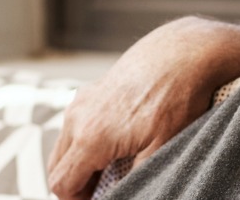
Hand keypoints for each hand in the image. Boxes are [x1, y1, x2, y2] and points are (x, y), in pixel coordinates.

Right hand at [46, 17, 239, 199]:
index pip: (61, 184)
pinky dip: (85, 143)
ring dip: (79, 164)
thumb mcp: (162, 149)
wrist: (182, 53)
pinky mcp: (90, 92)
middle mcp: (78, 117)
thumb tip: (125, 194)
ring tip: (111, 172)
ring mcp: (82, 102)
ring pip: (64, 146)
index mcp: (91, 136)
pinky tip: (114, 146)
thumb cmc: (175, 98)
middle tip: (104, 194)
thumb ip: (137, 179)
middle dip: (76, 186)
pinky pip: (75, 127)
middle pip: (56, 168)